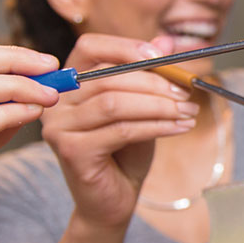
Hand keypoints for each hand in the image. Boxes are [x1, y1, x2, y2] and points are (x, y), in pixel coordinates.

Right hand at [41, 34, 199, 228]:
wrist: (113, 201)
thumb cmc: (125, 153)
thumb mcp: (141, 107)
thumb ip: (148, 75)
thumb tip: (166, 41)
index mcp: (69, 82)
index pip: (90, 47)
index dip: (125, 47)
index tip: (162, 56)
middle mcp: (56, 102)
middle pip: (107, 77)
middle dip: (154, 83)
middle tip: (186, 92)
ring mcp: (58, 127)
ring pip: (114, 103)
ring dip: (158, 105)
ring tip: (187, 112)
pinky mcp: (71, 151)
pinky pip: (121, 130)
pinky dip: (157, 126)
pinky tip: (180, 128)